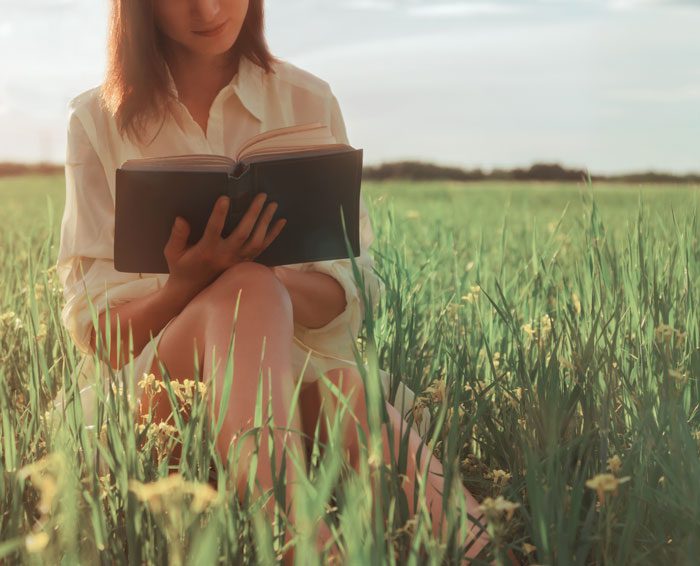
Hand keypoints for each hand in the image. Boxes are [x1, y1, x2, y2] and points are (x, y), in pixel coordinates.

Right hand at [163, 193, 286, 294]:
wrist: (192, 292)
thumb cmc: (181, 267)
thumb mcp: (173, 252)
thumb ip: (177, 236)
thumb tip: (181, 218)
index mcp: (206, 250)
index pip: (214, 230)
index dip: (219, 214)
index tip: (225, 198)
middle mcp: (225, 255)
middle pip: (243, 233)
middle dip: (253, 213)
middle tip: (262, 195)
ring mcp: (237, 260)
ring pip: (256, 241)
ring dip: (265, 222)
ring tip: (273, 204)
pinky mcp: (244, 262)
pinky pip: (262, 248)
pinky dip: (273, 234)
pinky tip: (281, 221)